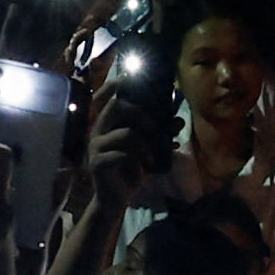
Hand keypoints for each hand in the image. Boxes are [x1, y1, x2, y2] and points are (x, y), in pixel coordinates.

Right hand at [83, 86, 154, 206]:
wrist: (117, 199)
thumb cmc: (131, 169)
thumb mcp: (148, 149)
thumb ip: (159, 133)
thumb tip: (178, 119)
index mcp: (107, 124)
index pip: (105, 98)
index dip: (113, 86)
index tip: (127, 76)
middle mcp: (98, 131)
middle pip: (117, 108)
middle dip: (142, 114)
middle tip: (156, 127)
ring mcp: (95, 146)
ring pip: (127, 133)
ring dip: (146, 144)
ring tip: (150, 157)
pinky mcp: (98, 162)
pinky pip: (123, 154)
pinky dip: (138, 160)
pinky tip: (143, 168)